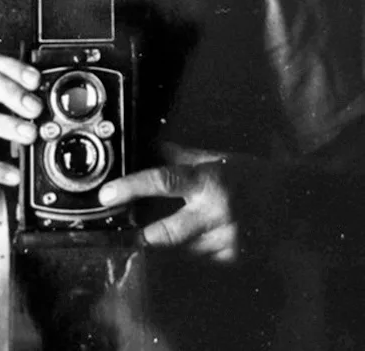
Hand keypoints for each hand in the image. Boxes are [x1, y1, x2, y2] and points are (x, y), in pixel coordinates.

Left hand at [99, 143, 276, 262]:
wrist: (298, 202)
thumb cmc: (253, 175)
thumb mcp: (217, 159)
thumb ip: (181, 156)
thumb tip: (149, 145)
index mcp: (209, 180)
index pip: (162, 181)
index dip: (131, 188)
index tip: (106, 195)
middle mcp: (216, 212)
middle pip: (165, 233)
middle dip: (142, 233)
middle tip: (129, 226)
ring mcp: (226, 240)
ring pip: (179, 250)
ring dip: (167, 242)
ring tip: (170, 226)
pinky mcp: (234, 259)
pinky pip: (199, 259)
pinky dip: (191, 249)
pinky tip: (198, 235)